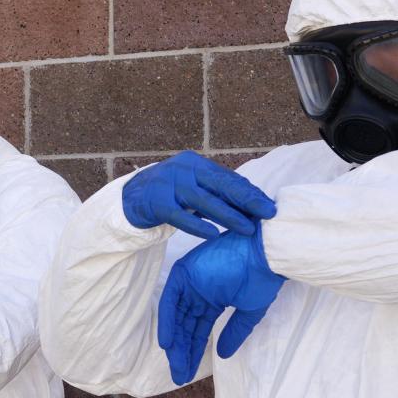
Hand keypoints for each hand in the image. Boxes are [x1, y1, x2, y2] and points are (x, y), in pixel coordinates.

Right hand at [122, 151, 275, 237]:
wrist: (129, 199)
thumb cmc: (168, 195)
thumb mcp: (193, 189)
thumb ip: (216, 193)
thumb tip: (252, 203)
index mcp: (196, 164)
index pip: (228, 178)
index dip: (250, 192)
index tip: (269, 206)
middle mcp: (184, 169)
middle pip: (221, 185)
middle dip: (247, 199)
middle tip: (267, 213)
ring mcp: (169, 184)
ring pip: (204, 201)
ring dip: (228, 215)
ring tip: (247, 228)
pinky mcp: (156, 202)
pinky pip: (179, 215)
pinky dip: (197, 225)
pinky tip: (212, 234)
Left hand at [157, 225, 283, 384]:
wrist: (266, 254)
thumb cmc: (263, 278)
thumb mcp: (249, 313)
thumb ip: (234, 332)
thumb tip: (222, 355)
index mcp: (213, 299)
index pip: (198, 330)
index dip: (193, 352)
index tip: (188, 373)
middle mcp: (198, 291)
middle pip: (185, 326)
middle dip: (182, 352)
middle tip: (179, 376)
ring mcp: (190, 282)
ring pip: (176, 317)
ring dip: (175, 342)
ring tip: (176, 366)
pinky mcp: (184, 273)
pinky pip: (170, 301)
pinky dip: (168, 321)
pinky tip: (168, 343)